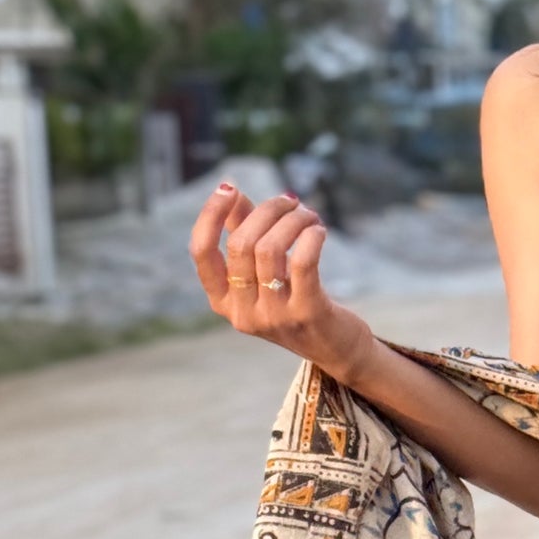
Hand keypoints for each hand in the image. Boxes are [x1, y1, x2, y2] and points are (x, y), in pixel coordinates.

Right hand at [187, 182, 376, 383]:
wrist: (337, 350)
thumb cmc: (296, 301)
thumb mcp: (263, 274)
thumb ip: (244, 234)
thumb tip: (232, 193)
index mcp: (223, 302)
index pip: (201, 252)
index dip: (210, 215)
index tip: (229, 188)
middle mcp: (242, 313)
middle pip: (241, 244)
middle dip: (267, 211)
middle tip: (290, 201)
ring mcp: (273, 317)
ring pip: (270, 249)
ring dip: (292, 220)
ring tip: (308, 215)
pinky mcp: (306, 314)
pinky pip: (302, 262)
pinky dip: (310, 236)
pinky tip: (318, 230)